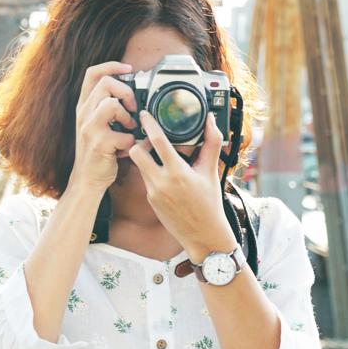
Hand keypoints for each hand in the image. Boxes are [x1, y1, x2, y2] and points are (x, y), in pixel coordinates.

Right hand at [64, 62, 144, 198]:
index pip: (93, 73)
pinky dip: (130, 142)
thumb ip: (108, 109)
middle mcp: (83, 114)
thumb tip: (133, 96)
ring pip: (112, 104)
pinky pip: (124, 134)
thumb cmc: (97, 152)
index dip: (111, 65)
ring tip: (127, 129)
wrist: (87, 180)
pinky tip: (125, 149)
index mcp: (84, 107)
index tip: (128, 68)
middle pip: (106, 83)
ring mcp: (89, 128)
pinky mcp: (99, 144)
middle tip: (132, 107)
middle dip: (126, 92)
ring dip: (127, 116)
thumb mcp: (96, 125)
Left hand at [127, 111, 236, 260]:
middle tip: (151, 139)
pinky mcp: (150, 200)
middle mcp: (162, 182)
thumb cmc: (209, 202)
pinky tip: (162, 171)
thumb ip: (211, 143)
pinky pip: (145, 179)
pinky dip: (151, 171)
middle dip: (140, 142)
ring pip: (139, 165)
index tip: (144, 114)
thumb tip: (211, 121)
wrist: (203, 234)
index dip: (149, 124)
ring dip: (146, 157)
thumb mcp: (211, 171)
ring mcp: (153, 192)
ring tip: (159, 154)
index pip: (157, 141)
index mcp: (178, 172)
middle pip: (136, 153)